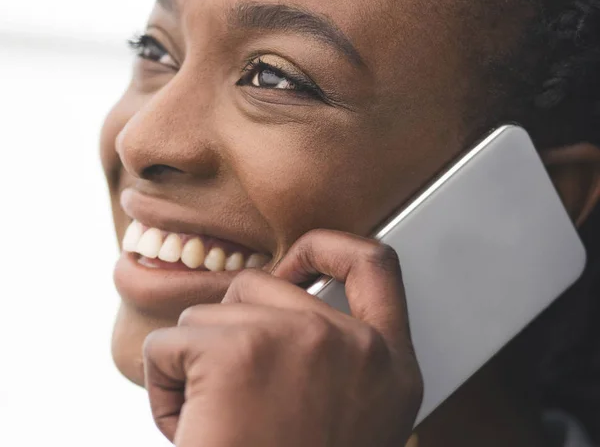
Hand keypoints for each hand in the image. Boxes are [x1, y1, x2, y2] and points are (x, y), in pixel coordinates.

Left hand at [143, 230, 423, 446]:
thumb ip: (336, 353)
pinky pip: (167, 343)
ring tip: (219, 425)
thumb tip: (288, 294)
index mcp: (387, 361)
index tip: (296, 262)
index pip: (374, 263)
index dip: (329, 247)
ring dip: (196, 365)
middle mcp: (351, 343)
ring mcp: (296, 339)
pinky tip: (190, 431)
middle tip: (238, 399)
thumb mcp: (352, 414)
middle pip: (258, 286)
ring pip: (208, 314)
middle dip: (229, 332)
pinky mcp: (235, 353)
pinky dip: (162, 385)